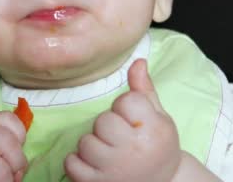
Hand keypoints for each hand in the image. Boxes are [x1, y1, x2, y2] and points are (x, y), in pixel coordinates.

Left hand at [65, 59, 181, 181]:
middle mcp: (134, 151)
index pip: (126, 101)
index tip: (135, 122)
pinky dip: (79, 162)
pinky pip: (72, 163)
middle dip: (109, 126)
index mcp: (154, 130)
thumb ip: (145, 90)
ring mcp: (113, 171)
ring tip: (110, 153)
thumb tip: (138, 61)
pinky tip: (96, 164)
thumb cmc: (158, 147)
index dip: (126, 108)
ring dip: (93, 145)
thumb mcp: (159, 118)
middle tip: (121, 138)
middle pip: (103, 121)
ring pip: (85, 142)